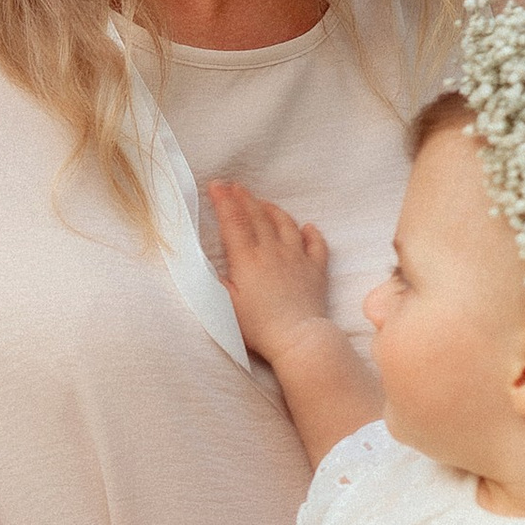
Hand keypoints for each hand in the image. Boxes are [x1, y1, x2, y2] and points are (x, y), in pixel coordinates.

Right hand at [205, 178, 338, 372]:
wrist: (297, 338)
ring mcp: (297, 258)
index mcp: (247, 258)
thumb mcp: (225, 304)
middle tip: (234, 186)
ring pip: (285, 223)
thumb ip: (216, 280)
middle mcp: (273, 251)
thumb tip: (208, 262)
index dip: (223, 200)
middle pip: (257, 215)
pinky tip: (307, 227)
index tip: (215, 185)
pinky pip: (316, 244)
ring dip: (272, 209)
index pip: (233, 220)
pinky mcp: (316, 270)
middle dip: (244, 197)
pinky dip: (311, 233)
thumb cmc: (258, 327)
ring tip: (262, 202)